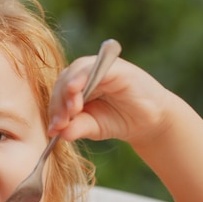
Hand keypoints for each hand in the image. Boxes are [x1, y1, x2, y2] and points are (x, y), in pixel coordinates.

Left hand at [47, 56, 173, 145]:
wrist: (149, 121)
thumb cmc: (117, 120)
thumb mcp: (93, 127)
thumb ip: (77, 127)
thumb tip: (59, 134)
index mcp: (75, 85)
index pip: (58, 94)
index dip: (53, 111)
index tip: (52, 130)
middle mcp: (85, 73)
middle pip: (63, 82)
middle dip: (59, 104)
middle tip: (60, 124)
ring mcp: (100, 68)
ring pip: (75, 73)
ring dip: (69, 92)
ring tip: (71, 111)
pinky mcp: (115, 67)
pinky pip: (96, 68)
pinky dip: (83, 76)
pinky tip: (75, 89)